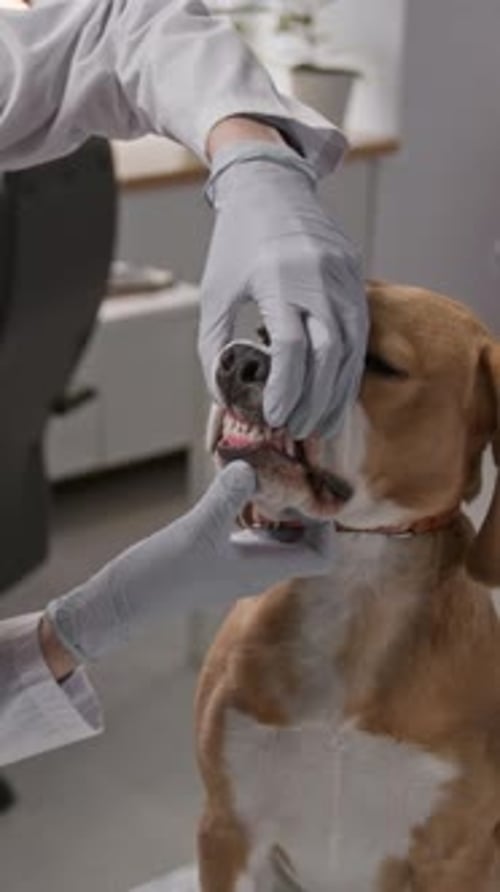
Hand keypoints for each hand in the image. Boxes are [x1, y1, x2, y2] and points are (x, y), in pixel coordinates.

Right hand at [45, 462, 332, 662]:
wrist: (123, 601)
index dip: (326, 524)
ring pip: (280, 530)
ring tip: (272, 466)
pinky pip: (254, 526)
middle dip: (306, 503)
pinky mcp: (220, 551)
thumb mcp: (195, 532)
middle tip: (295, 466)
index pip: (322, 556)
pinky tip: (241, 478)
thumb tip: (251, 467)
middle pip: (306, 539)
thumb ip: (225, 499)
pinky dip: (256, 502)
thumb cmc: (161, 575)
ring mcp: (240, 559)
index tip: (309, 489)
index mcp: (265, 569)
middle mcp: (260, 566)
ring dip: (282, 500)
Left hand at [199, 141, 367, 438]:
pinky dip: (347, 369)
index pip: (291, 345)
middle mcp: (318, 277)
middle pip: (327, 353)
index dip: (285, 387)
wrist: (270, 186)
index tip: (274, 415)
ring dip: (335, 392)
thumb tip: (224, 393)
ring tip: (317, 423)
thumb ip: (214, 345)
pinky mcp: (355, 277)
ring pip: (350, 347)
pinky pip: (359, 332)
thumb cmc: (237, 241)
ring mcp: (343, 276)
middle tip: (295, 429)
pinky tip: (335, 393)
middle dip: (313, 399)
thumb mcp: (216, 292)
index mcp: (278, 277)